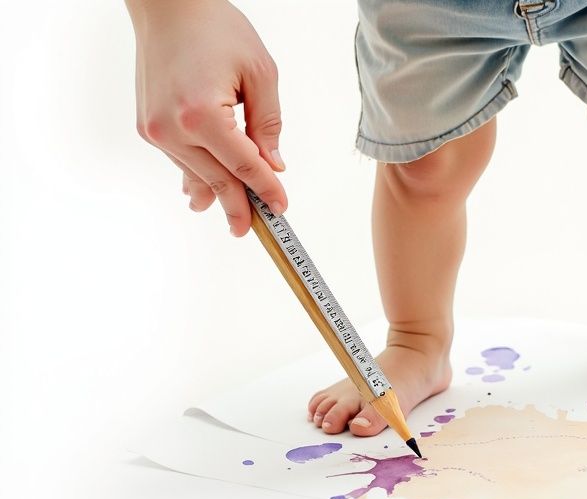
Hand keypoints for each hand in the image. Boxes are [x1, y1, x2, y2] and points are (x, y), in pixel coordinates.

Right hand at [127, 0, 286, 236]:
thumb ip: (267, 124)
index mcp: (204, 115)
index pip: (246, 166)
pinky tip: (201, 194)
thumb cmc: (217, 29)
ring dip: (216, 195)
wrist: (168, 5)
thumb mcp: (259, 72)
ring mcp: (156, 130)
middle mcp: (173, 128)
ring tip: (231, 220)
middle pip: (217, 180)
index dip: (267, 190)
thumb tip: (273, 165)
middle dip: (238, 207)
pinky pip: (179, 160)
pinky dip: (195, 175)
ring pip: (196, 174)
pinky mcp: (147, 125)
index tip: (282, 207)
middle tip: (252, 230)